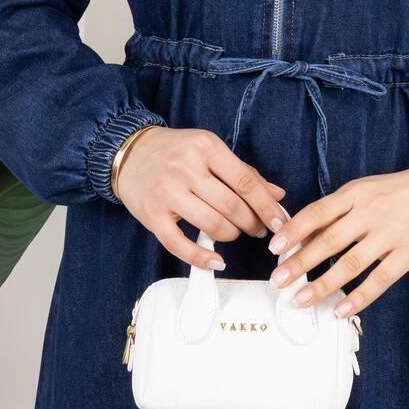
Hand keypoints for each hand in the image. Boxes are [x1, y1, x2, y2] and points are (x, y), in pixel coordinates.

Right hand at [113, 127, 287, 270]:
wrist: (128, 152)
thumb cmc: (175, 151)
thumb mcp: (210, 150)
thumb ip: (243, 172)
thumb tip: (278, 195)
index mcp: (206, 147)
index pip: (245, 182)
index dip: (266, 206)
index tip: (280, 222)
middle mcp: (186, 168)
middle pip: (231, 206)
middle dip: (251, 223)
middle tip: (258, 230)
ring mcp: (166, 192)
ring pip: (211, 224)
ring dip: (231, 235)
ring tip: (235, 233)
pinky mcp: (151, 215)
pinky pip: (179, 244)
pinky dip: (201, 257)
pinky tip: (217, 261)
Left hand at [266, 150, 408, 319]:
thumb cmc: (405, 189)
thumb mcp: (369, 188)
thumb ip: (342, 209)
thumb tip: (307, 233)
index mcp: (357, 193)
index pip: (318, 212)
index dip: (293, 230)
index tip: (273, 248)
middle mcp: (371, 212)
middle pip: (328, 240)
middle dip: (299, 262)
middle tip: (277, 281)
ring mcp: (391, 234)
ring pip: (350, 264)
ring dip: (323, 284)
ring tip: (301, 299)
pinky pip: (380, 279)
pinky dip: (359, 298)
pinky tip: (341, 310)